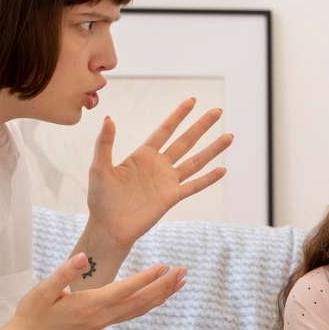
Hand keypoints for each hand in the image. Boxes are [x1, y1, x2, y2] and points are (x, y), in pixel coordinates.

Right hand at [12, 252, 186, 329]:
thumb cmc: (34, 312)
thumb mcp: (43, 290)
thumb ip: (64, 273)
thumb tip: (83, 257)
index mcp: (89, 304)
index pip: (125, 290)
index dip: (146, 278)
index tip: (165, 267)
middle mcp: (101, 316)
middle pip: (140, 302)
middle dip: (164, 287)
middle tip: (184, 271)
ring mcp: (103, 322)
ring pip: (140, 310)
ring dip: (162, 296)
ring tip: (180, 282)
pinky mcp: (102, 323)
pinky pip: (132, 314)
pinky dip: (150, 304)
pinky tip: (159, 296)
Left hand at [86, 99, 232, 248]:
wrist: (108, 228)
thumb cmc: (100, 199)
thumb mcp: (99, 168)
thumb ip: (105, 143)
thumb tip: (108, 118)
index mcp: (143, 155)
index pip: (165, 130)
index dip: (178, 115)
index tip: (192, 100)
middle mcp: (159, 165)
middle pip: (186, 141)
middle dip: (201, 126)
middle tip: (218, 111)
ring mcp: (167, 182)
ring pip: (195, 161)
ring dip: (212, 149)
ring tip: (229, 136)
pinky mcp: (171, 198)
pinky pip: (193, 186)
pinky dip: (208, 179)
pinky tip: (222, 170)